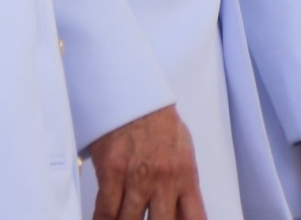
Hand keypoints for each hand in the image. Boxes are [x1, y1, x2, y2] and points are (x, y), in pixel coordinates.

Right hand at [85, 105, 205, 219]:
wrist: (134, 94)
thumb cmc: (159, 121)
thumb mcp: (183, 151)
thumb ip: (183, 183)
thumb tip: (184, 210)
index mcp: (185, 176)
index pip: (195, 218)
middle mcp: (164, 181)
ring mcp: (137, 178)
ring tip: (125, 219)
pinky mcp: (112, 173)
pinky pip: (106, 211)